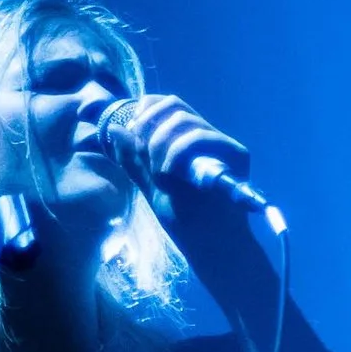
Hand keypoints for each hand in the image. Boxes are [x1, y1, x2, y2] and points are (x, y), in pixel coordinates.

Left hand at [99, 92, 253, 214]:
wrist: (209, 246)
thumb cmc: (186, 222)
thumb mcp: (151, 187)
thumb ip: (134, 160)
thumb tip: (114, 129)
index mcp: (190, 141)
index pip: (168, 105)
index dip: (146, 109)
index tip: (130, 130)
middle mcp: (209, 137)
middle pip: (175, 105)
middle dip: (147, 124)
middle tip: (139, 149)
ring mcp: (223, 145)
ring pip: (182, 119)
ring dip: (159, 144)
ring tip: (159, 174)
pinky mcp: (236, 154)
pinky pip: (199, 136)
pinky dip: (176, 152)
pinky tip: (170, 175)